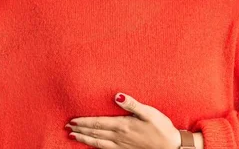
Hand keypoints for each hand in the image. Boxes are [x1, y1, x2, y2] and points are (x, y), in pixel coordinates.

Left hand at [65, 92, 181, 148]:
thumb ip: (132, 104)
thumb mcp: (148, 112)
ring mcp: (122, 146)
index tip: (72, 120)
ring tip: (73, 137)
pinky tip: (92, 146)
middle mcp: (119, 137)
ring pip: (98, 143)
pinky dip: (96, 147)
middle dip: (80, 130)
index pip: (98, 123)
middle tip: (67, 127)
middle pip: (95, 133)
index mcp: (123, 125)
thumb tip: (117, 95)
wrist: (171, 147)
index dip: (84, 122)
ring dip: (85, 139)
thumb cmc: (161, 127)